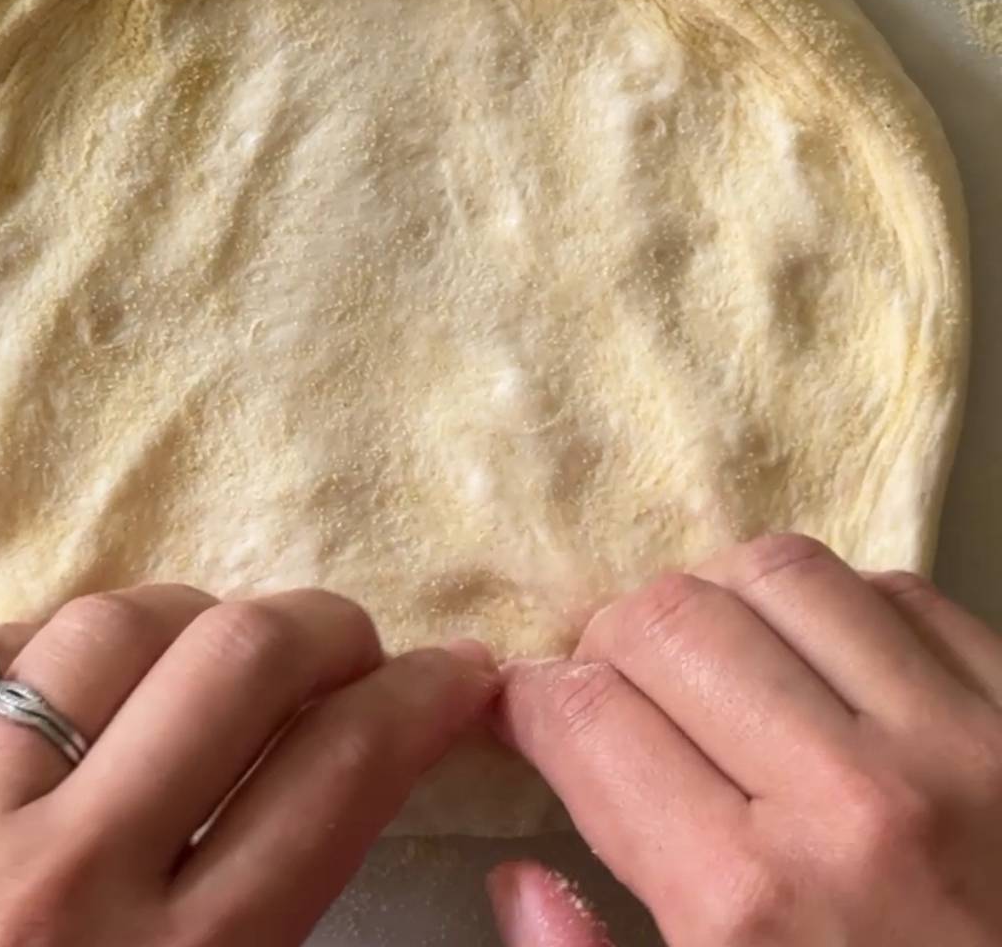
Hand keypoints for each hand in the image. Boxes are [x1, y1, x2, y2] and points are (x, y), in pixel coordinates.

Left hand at [0, 586, 496, 944]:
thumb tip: (361, 775)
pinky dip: (34, 650)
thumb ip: (290, 924)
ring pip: (106, 628)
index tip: (455, 673)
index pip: (341, 775)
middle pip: (239, 662)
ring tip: (204, 659)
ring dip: (187, 623)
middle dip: (326, 628)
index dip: (422, 701)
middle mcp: (60, 884)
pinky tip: (64, 687)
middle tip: (345, 652)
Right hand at [494, 535, 1001, 946]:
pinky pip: (894, 589)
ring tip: (718, 658)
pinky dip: (834, 607)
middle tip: (619, 686)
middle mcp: (847, 799)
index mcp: (745, 907)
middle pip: (664, 618)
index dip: (529, 700)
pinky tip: (824, 665)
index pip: (581, 714)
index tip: (530, 710)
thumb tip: (517, 875)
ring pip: (775, 568)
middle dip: (609, 641)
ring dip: (719, 601)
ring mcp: (961, 741)